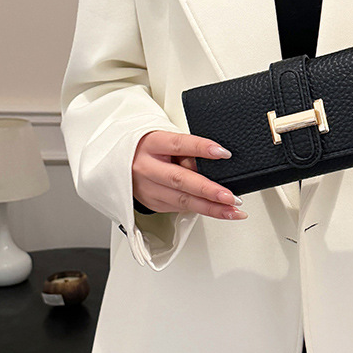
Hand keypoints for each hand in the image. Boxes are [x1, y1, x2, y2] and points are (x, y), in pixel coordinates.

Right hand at [132, 131, 247, 218]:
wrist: (120, 161)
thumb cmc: (150, 148)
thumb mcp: (166, 140)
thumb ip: (187, 151)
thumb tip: (215, 164)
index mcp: (152, 144)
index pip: (179, 145)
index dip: (202, 149)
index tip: (224, 154)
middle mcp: (147, 167)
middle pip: (180, 180)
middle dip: (209, 191)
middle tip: (231, 197)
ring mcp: (148, 188)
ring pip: (182, 201)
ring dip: (211, 208)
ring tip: (233, 210)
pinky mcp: (152, 203)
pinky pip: (180, 207)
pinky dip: (200, 209)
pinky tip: (218, 211)